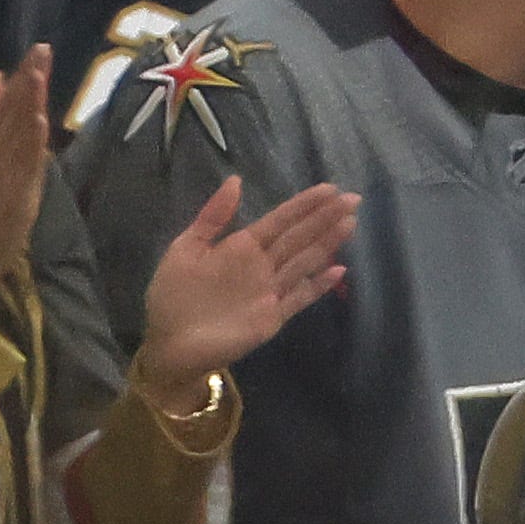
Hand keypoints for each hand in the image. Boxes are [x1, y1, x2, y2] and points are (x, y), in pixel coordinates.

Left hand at [134, 174, 356, 388]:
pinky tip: (340, 271)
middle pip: (299, 237)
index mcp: (241, 246)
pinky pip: (301, 297)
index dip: (304, 205)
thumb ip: (213, 216)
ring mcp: (270, 290)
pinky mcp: (274, 316)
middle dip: (325, 218)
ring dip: (327, 243)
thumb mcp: (186, 247)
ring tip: (350, 224)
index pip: (280, 220)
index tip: (331, 189)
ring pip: (305, 261)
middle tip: (353, 200)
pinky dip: (320, 285)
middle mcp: (261, 265)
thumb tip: (237, 180)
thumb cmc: (172, 294)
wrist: (170, 343)